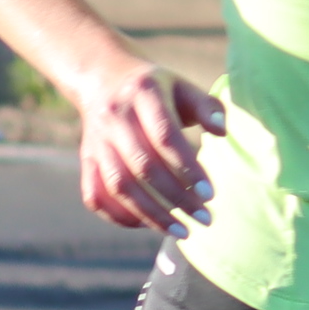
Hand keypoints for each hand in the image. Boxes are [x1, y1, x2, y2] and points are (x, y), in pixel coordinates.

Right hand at [77, 61, 225, 235]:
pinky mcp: (86, 160)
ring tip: (181, 232)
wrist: (100, 77)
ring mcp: (97, 142)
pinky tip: (145, 225)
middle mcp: (115, 118)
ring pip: (119, 186)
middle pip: (143, 167)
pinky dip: (117, 215)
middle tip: (205, 218)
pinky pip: (94, 195)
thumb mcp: (182, 86)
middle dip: (176, 198)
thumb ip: (207, 106)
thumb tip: (222, 132)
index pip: (165, 138)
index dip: (188, 168)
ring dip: (151, 214)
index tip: (211, 194)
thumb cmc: (154, 88)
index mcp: (143, 94)